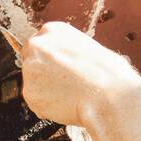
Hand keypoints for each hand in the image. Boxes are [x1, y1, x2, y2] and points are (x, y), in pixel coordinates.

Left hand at [19, 20, 140, 126]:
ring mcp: (30, 70)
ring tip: (72, 97)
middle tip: (65, 86)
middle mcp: (37, 46)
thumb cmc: (110, 75)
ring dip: (48, 93)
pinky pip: (37, 104)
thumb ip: (73, 52)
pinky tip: (68, 106)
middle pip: (32, 63)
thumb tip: (73, 63)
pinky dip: (49, 109)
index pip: (41, 44)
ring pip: (34, 85)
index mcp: (54, 30)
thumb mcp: (93, 49)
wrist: (110, 97)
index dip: (52, 60)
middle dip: (45, 75)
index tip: (60, 70)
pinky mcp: (29, 93)